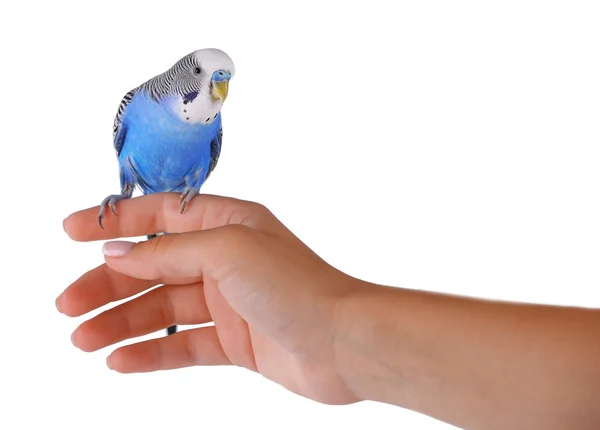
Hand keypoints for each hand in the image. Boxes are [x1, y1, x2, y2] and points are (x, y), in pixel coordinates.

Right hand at [58, 193, 360, 404]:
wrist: (343, 342)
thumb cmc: (299, 286)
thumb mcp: (227, 250)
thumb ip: (170, 251)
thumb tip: (121, 252)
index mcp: (226, 224)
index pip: (159, 217)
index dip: (115, 223)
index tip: (71, 232)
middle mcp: (226, 260)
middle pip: (153, 268)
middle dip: (108, 284)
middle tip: (68, 304)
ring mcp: (229, 302)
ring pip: (162, 310)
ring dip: (121, 322)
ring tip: (82, 339)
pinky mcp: (235, 341)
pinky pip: (182, 345)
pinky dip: (152, 352)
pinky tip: (121, 359)